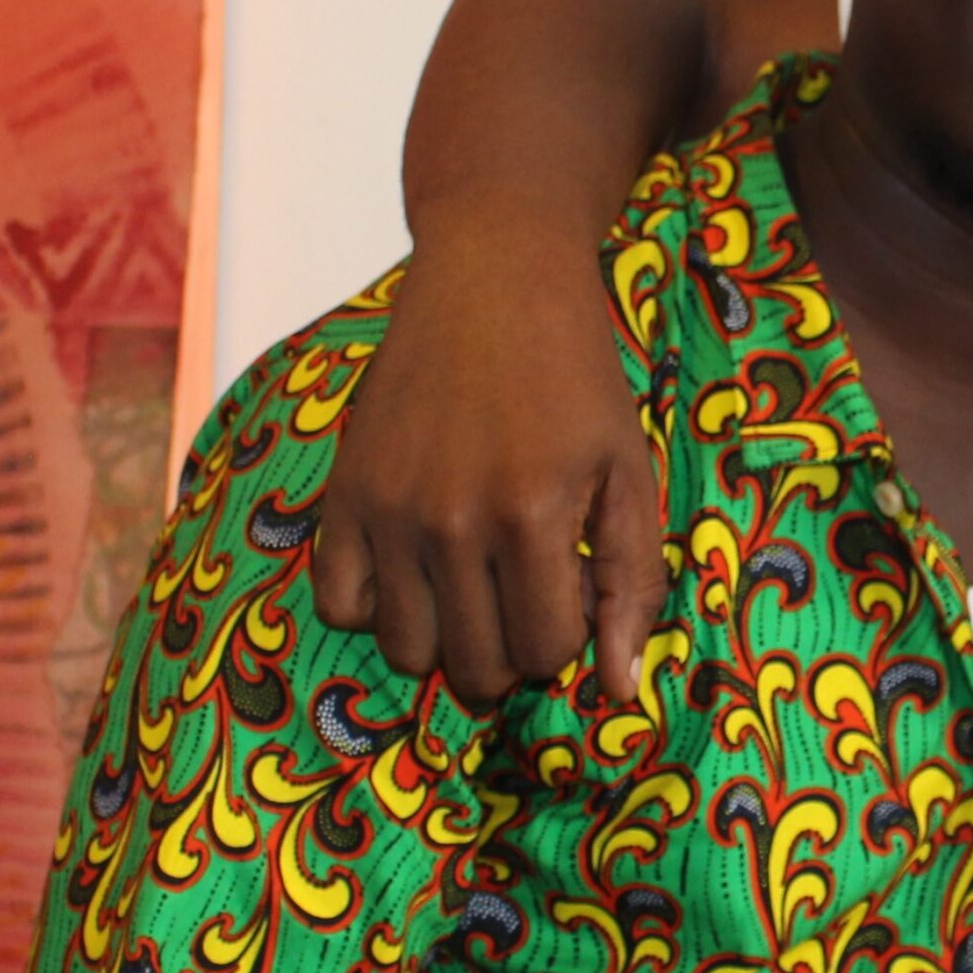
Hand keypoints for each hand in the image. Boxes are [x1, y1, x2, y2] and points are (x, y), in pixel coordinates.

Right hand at [313, 218, 665, 705]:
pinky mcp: (342, 493)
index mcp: (532, 518)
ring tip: (480, 586)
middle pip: (476, 665)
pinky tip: (420, 569)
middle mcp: (449, 522)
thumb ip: (633, 582)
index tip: (572, 589)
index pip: (545, 652)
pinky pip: (339, 605)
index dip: (569, 638)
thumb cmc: (577, 380)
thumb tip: (622, 690)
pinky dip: (379, 608)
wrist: (495, 282)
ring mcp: (386, 510)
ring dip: (450, 640)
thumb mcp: (631, 473)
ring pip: (408, 651)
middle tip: (529, 593)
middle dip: (514, 652)